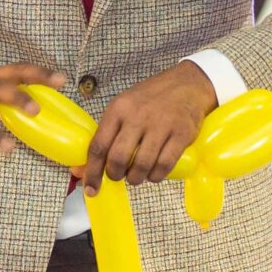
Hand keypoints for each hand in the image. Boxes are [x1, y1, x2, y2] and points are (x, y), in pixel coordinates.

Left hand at [81, 61, 217, 193]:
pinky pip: (164, 165)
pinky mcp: (181, 134)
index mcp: (118, 109)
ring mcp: (160, 125)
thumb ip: (106, 135)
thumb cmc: (151, 98)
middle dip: (115, 175)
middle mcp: (137, 116)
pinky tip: (154, 173)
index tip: (90, 188)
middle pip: (118, 159)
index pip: (98, 146)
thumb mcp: (124, 107)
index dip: (92, 172)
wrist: (187, 84)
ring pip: (141, 165)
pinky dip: (156, 176)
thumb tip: (83, 169)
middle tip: (119, 176)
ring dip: (136, 178)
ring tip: (137, 175)